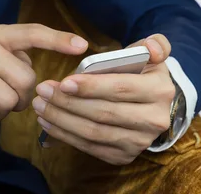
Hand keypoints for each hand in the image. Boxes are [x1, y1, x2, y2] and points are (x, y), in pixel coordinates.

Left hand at [33, 34, 174, 164]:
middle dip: (68, 102)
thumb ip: (155, 44)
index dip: (91, 87)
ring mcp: (138, 142)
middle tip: (43, 90)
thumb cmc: (143, 74)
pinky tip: (48, 122)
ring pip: (93, 132)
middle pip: (103, 113)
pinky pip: (90, 147)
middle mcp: (153, 120)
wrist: (153, 107)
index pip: (121, 89)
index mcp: (160, 91)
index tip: (63, 82)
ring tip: (40, 105)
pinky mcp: (123, 156)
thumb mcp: (152, 56)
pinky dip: (65, 135)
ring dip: (61, 120)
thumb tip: (151, 47)